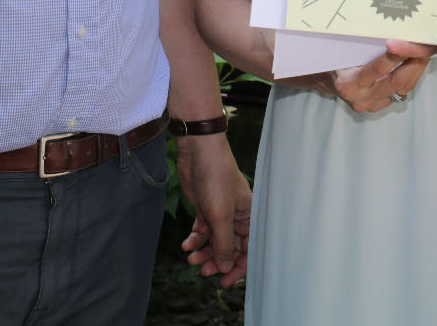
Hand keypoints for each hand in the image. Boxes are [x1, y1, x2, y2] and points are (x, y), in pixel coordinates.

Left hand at [175, 134, 252, 286]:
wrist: (198, 153)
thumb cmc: (216, 179)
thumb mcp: (220, 216)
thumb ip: (224, 243)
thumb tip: (226, 266)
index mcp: (250, 218)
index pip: (249, 249)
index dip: (238, 267)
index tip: (224, 282)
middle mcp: (237, 218)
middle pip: (230, 248)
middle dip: (217, 261)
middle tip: (203, 271)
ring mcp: (221, 214)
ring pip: (214, 242)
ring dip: (204, 252)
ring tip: (191, 258)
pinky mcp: (206, 210)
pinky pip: (202, 233)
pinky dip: (195, 240)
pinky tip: (186, 245)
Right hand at [282, 45, 432, 113]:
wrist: (326, 76)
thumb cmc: (334, 55)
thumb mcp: (343, 47)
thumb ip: (362, 43)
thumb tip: (387, 20)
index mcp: (348, 84)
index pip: (376, 70)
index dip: (393, 57)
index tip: (407, 43)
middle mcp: (360, 98)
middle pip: (396, 81)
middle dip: (414, 62)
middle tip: (427, 44)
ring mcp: (371, 104)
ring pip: (403, 88)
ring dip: (416, 68)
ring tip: (425, 49)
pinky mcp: (379, 106)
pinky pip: (401, 92)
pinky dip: (410, 76)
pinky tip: (416, 61)